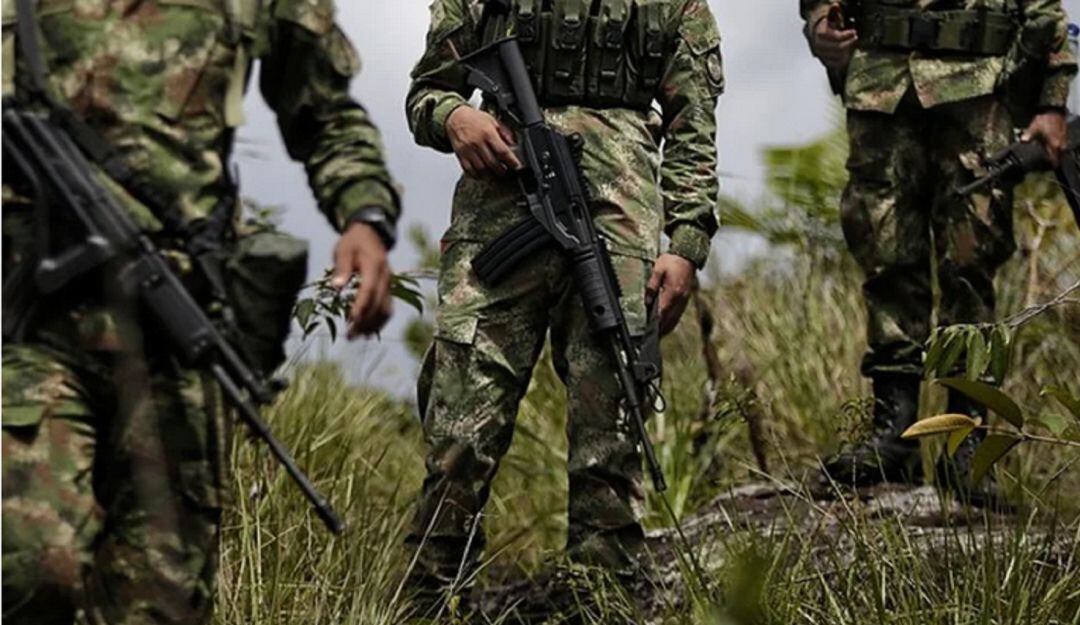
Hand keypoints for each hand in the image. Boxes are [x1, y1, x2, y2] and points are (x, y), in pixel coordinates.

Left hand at [331, 222, 391, 338]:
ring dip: (372, 326)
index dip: (360, 308)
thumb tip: (337, 287)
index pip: (369, 291)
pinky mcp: (388, 289)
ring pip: (386, 310)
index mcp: (374, 266)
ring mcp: (389, 284)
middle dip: (364, 322)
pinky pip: (387, 309)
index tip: (350, 322)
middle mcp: (385, 278)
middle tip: (349, 336)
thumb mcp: (344, 250)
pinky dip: (379, 322)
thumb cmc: (353, 242)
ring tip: (356, 336)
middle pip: (378, 305)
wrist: (371, 233)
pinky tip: (367, 331)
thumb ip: (342, 268)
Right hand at [445, 106, 521, 177]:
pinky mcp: (460, 155)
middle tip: (506, 171)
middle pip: (492, 163)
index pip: (502, 151)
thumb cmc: (475, 119)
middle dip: (502, 170)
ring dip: (490, 174)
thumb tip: (514, 144)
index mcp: (488, 133)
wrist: (456, 117)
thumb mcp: (493, 121)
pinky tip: (482, 174)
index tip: (516, 166)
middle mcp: (477, 142)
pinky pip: (469, 170)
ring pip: (481, 169)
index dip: (511, 161)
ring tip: (496, 174)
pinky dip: (477, 175)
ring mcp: (468, 150)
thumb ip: (505, 132)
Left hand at [646, 254, 695, 335]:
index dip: (656, 322)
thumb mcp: (658, 269)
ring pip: (676, 318)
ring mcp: (684, 299)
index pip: (663, 312)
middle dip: (661, 329)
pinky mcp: (686, 298)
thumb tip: (648, 301)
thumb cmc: (672, 260)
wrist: (687, 255)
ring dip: (668, 327)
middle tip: (653, 337)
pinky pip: (679, 313)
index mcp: (673, 292)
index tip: (649, 330)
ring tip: (659, 335)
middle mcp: (680, 298)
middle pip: (670, 318)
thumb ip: (652, 286)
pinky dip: (673, 321)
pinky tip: (668, 325)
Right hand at [811, 12, 857, 69]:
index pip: (836, 37)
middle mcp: (819, 46)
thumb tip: (835, 5)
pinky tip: (848, 53)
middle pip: (838, 48)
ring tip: (851, 44)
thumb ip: (833, 12)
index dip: (846, 35)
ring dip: (847, 51)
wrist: (818, 36)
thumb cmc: (827, 26)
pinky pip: (836, 64)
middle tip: (855, 38)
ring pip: (838, 57)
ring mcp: (822, 55)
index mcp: (821, 35)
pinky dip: (843, 59)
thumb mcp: (831, 17)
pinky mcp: (825, 62)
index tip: (854, 32)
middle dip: (849, 43)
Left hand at [1023, 110, 1067, 167]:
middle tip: (1041, 165)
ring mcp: (1063, 141)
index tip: (1043, 169)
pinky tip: (1047, 149)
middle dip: (1050, 162)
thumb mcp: (1035, 127)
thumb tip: (1023, 140)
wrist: (1054, 111)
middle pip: (1058, 158)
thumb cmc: (1045, 119)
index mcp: (1054, 144)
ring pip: (1059, 153)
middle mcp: (1060, 144)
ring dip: (1053, 156)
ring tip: (1044, 158)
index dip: (1049, 166)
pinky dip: (1054, 150)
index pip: (1054, 160)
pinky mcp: (1063, 138)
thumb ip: (1029, 135)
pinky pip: (1059, 148)